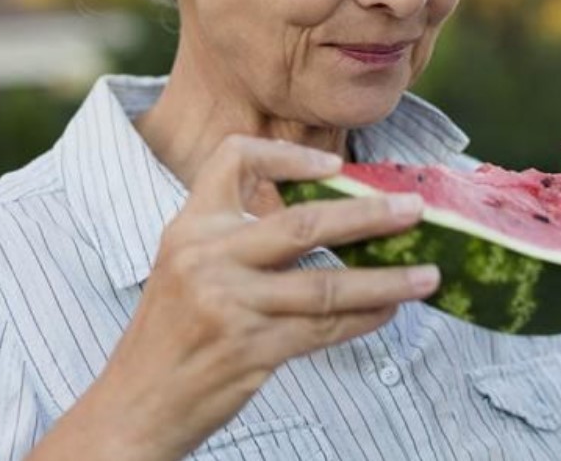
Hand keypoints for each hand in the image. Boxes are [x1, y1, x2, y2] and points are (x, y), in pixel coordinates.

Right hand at [45, 135, 438, 460]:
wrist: (133, 406)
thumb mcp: (184, 268)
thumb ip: (236, 240)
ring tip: (428, 274)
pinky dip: (363, 318)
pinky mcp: (249, 349)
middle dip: (367, 216)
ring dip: (384, 280)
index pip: (232, 160)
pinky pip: (322, 328)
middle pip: (301, 223)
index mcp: (189, 228)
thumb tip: (324, 221)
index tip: (333, 166)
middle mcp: (206, 257)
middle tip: (414, 210)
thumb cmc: (169, 335)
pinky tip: (389, 310)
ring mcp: (228, 304)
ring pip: (325, 284)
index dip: (287, 155)